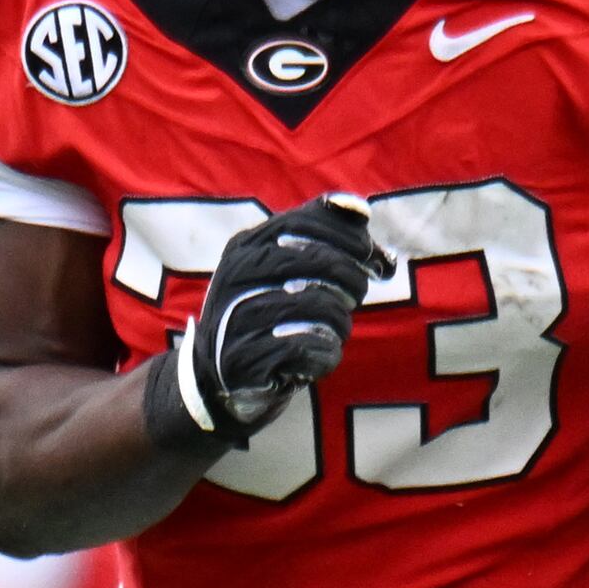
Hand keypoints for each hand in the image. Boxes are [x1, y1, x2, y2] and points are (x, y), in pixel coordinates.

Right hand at [149, 197, 390, 451]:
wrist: (219, 377)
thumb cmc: (267, 314)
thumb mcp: (284, 269)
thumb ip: (322, 238)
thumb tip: (361, 210)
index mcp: (245, 247)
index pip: (302, 223)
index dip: (345, 235)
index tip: (369, 254)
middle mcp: (235, 276)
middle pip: (315, 261)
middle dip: (352, 277)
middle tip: (359, 293)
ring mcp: (235, 318)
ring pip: (317, 306)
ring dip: (340, 321)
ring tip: (336, 329)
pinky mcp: (243, 360)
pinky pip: (305, 348)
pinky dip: (326, 353)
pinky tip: (322, 354)